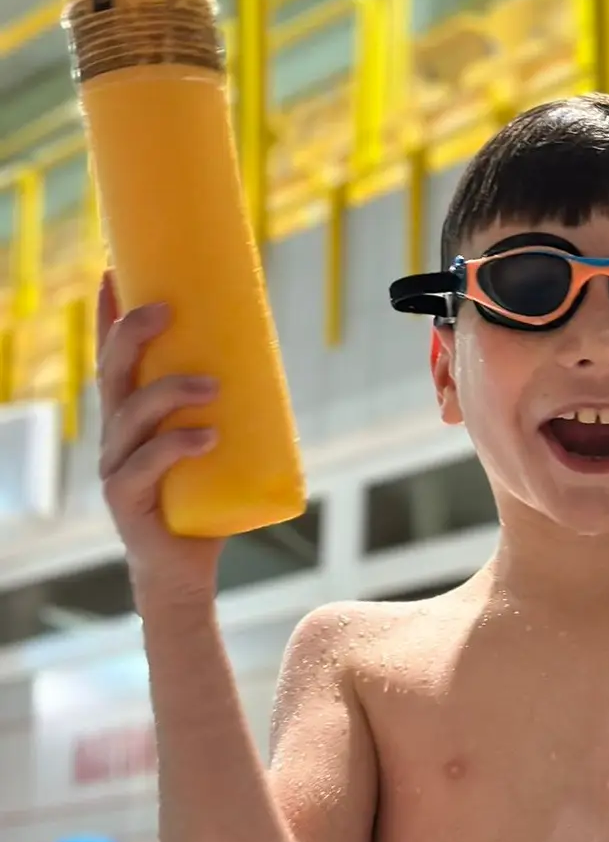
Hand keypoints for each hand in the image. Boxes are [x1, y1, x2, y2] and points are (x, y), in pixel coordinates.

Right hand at [96, 273, 224, 606]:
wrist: (185, 572)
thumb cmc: (203, 503)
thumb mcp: (215, 446)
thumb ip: (229, 410)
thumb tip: (269, 360)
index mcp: (130, 418)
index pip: (111, 358)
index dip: (106, 315)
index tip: (111, 270)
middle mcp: (115, 437)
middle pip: (114, 373)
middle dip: (134, 334)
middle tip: (168, 309)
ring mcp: (116, 467)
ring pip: (132, 415)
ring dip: (171, 391)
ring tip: (213, 385)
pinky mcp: (127, 500)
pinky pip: (148, 465)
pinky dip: (178, 447)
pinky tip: (207, 438)